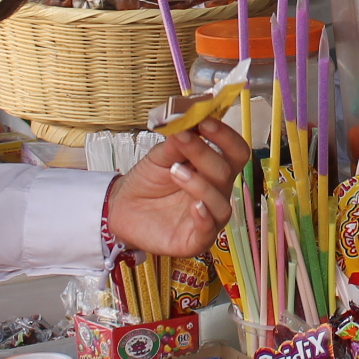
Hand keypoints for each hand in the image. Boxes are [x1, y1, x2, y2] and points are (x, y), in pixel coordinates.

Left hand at [106, 118, 250, 256]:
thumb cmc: (148, 181)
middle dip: (205, 154)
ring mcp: (209, 217)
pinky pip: (208, 232)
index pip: (236, 151)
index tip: (205, 122)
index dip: (225, 136)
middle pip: (227, 173)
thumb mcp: (160, 156)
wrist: (122, 207)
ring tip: (175, 171)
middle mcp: (217, 192)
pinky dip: (204, 218)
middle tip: (182, 139)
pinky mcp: (195, 240)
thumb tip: (189, 119)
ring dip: (200, 185)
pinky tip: (195, 206)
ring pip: (222, 204)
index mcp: (214, 168)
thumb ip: (177, 141)